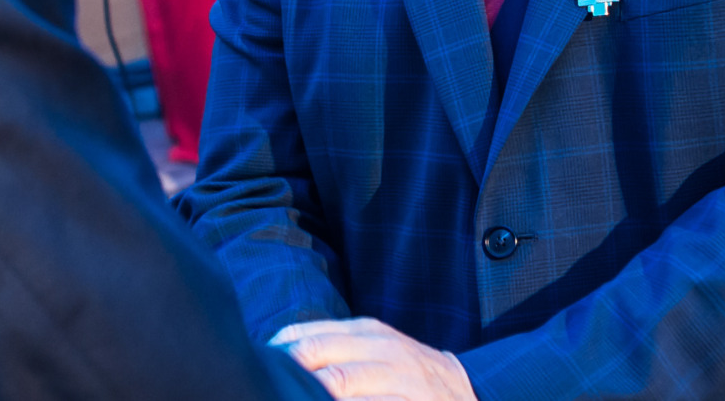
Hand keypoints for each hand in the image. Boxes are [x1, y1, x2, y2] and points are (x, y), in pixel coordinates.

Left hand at [272, 318, 476, 400]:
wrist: (465, 391)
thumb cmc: (403, 371)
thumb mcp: (374, 348)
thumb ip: (332, 347)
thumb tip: (276, 355)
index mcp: (368, 331)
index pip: (309, 336)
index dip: (279, 355)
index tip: (260, 371)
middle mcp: (383, 351)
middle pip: (321, 357)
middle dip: (291, 375)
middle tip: (268, 389)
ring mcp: (401, 381)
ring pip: (343, 385)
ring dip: (314, 395)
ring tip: (291, 399)